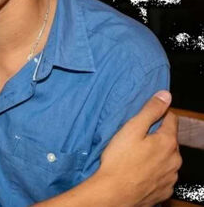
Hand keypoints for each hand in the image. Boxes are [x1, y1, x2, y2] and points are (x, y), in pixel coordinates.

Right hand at [98, 90, 180, 205]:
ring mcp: (171, 177)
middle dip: (156, 136)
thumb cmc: (119, 161)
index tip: (147, 116)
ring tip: (136, 156)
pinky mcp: (164, 191)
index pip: (171, 119)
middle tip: (136, 137)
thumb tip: (165, 95)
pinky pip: (163, 176)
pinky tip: (139, 171)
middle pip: (169, 140)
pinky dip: (154, 172)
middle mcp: (175, 160)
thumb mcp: (132, 128)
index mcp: (168, 142)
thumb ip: (150, 110)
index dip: (159, 114)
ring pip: (167, 159)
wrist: (114, 193)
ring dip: (156, 155)